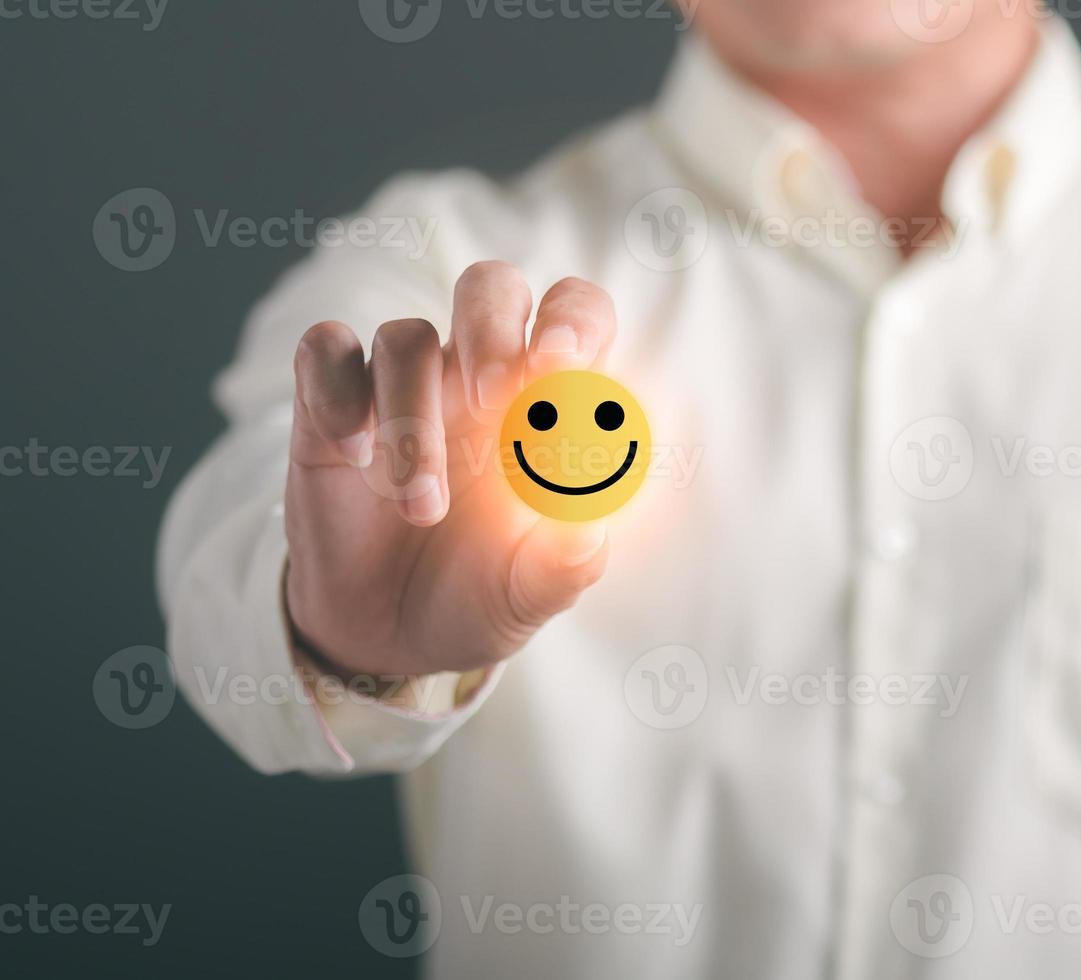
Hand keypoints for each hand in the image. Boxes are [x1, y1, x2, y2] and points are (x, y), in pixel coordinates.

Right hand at [283, 261, 616, 677]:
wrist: (387, 638)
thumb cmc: (479, 596)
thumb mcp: (529, 595)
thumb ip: (565, 563)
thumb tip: (590, 525)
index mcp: (546, 403)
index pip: (575, 315)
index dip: (574, 319)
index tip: (561, 362)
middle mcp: (477, 376)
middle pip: (491, 289)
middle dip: (493, 327)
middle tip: (491, 399)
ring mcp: (403, 385)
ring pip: (405, 337)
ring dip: (413, 417)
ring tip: (423, 509)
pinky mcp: (331, 403)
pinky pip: (325, 350)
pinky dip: (337, 393)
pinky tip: (353, 454)